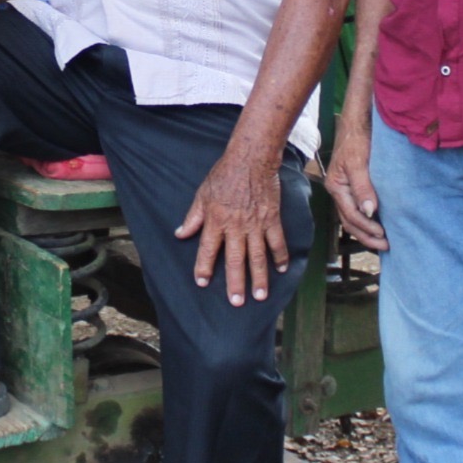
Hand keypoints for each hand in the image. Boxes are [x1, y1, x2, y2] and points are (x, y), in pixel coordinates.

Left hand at [175, 146, 288, 306]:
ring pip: (257, 256)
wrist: (251, 160)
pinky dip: (280, 256)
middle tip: (236, 302)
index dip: (204, 267)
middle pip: (236, 259)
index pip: (208, 250)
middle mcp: (235, 226)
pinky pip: (276, 241)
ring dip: (259, 277)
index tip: (202, 283)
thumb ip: (193, 217)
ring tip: (260, 295)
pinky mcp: (271, 219)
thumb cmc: (224, 175)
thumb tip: (180, 234)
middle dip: (235, 283)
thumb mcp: (202, 195)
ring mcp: (255, 224)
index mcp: (216, 221)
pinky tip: (282, 269)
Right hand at [325, 114, 386, 250]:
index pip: (351, 214)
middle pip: (350, 221)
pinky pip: (357, 209)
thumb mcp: (358, 162)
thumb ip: (363, 187)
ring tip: (383, 241)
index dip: (367, 227)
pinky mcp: (354, 186)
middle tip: (386, 245)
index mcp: (336, 187)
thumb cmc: (356, 139)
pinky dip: (367, 220)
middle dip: (367, 235)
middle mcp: (338, 191)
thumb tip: (369, 211)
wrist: (358, 122)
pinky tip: (379, 224)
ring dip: (367, 231)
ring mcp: (345, 189)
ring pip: (353, 217)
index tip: (384, 235)